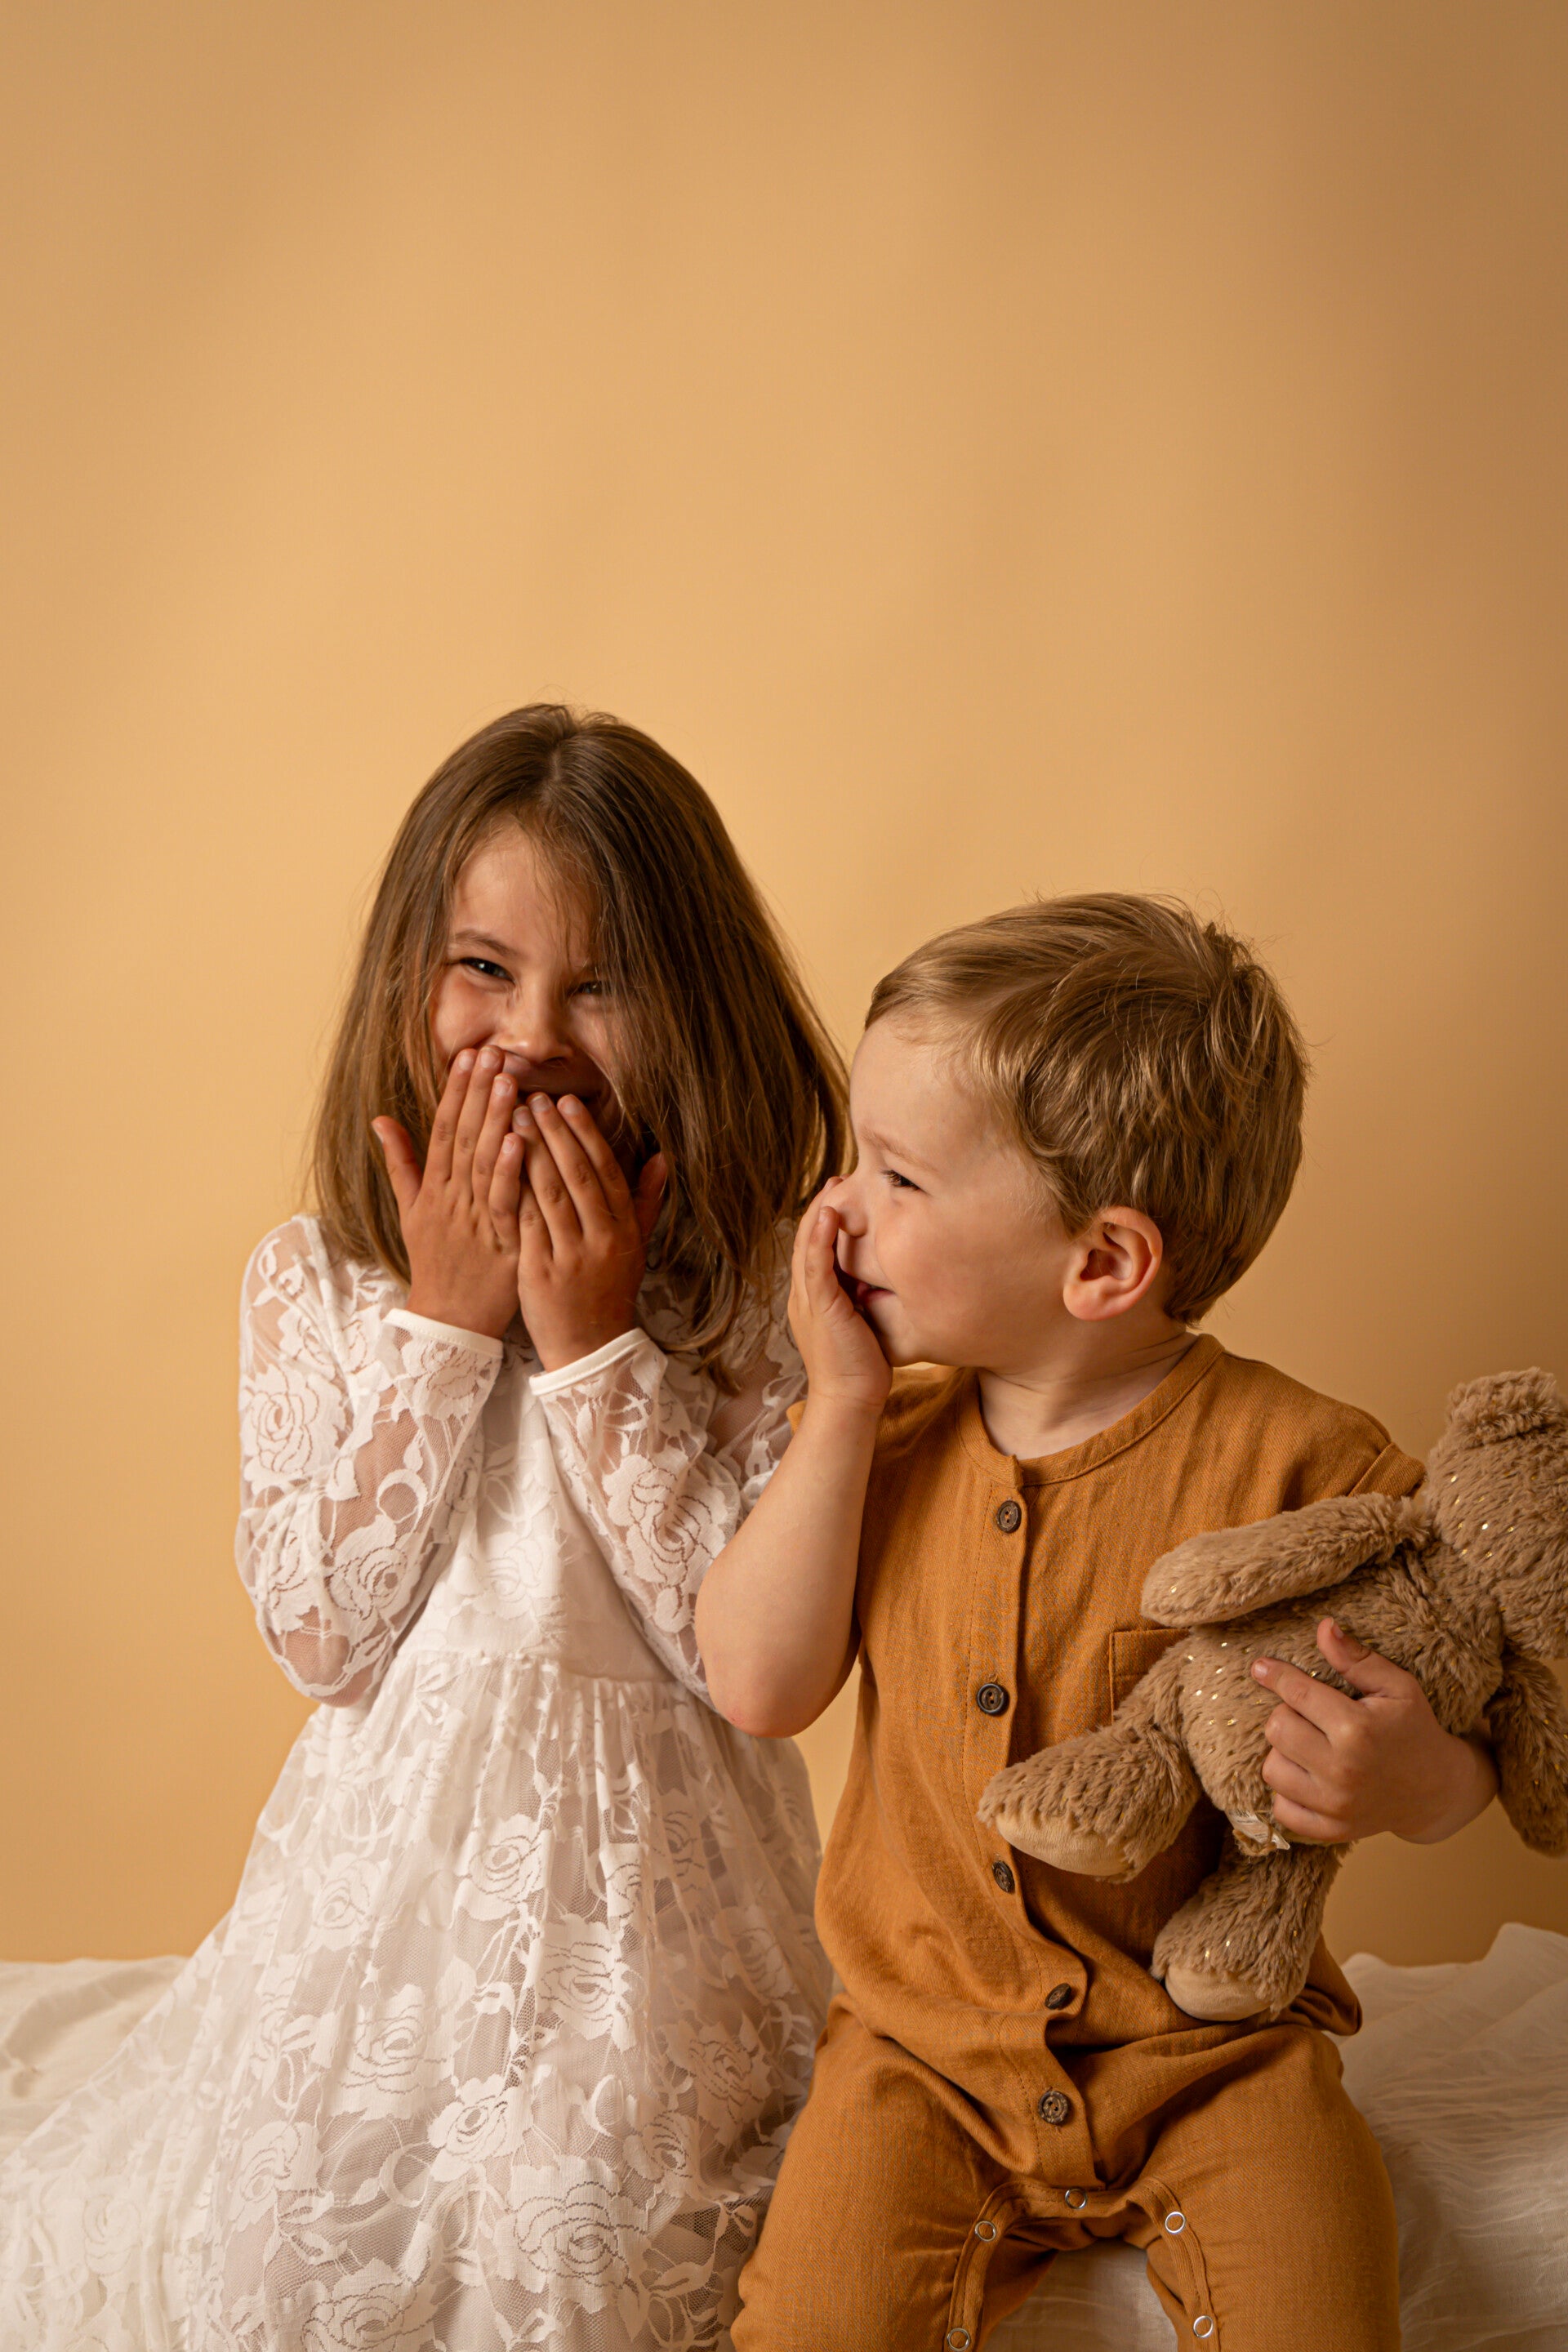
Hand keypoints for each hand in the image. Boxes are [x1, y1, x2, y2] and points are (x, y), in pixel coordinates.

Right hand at [373, 1047, 522, 1339]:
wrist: (447, 1322)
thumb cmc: (435, 1263)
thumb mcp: (411, 1212)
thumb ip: (400, 1163)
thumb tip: (379, 1118)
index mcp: (433, 1189)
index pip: (442, 1129)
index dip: (454, 1091)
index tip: (467, 1055)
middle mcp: (450, 1198)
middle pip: (462, 1137)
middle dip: (476, 1092)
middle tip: (491, 1052)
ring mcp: (474, 1219)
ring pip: (484, 1162)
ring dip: (495, 1119)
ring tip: (508, 1081)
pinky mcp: (500, 1241)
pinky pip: (504, 1200)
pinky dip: (511, 1169)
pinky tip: (522, 1138)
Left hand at [512, 1091, 666, 1369]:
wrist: (589, 1349)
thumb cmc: (609, 1292)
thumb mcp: (636, 1248)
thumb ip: (646, 1201)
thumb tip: (662, 1157)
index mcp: (625, 1230)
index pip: (607, 1171)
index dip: (587, 1134)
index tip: (568, 1101)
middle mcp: (602, 1240)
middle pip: (578, 1175)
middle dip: (555, 1133)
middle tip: (533, 1098)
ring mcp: (571, 1256)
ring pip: (551, 1193)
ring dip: (532, 1152)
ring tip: (512, 1119)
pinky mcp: (541, 1272)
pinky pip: (526, 1222)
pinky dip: (514, 1189)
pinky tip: (498, 1163)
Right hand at [789, 1193, 890, 1415]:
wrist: (851, 1400)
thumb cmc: (862, 1369)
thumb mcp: (863, 1324)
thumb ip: (864, 1299)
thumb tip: (881, 1280)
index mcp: (812, 1299)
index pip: (812, 1250)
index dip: (823, 1221)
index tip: (840, 1197)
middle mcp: (804, 1295)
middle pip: (805, 1240)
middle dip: (820, 1207)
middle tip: (837, 1179)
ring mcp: (809, 1300)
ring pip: (806, 1247)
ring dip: (818, 1213)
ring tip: (833, 1185)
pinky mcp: (821, 1307)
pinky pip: (815, 1266)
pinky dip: (818, 1238)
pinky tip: (828, 1214)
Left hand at [1252, 1617, 1498, 1844]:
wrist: (1436, 1790)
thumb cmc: (1413, 1728)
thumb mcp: (1397, 1687)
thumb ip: (1357, 1658)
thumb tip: (1324, 1627)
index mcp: (1357, 1730)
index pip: (1296, 1694)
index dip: (1275, 1675)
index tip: (1261, 1667)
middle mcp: (1342, 1771)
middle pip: (1276, 1729)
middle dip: (1288, 1714)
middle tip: (1310, 1714)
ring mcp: (1335, 1806)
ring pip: (1271, 1767)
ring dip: (1285, 1752)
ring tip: (1310, 1744)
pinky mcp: (1329, 1830)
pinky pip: (1281, 1806)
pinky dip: (1288, 1790)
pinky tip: (1309, 1775)